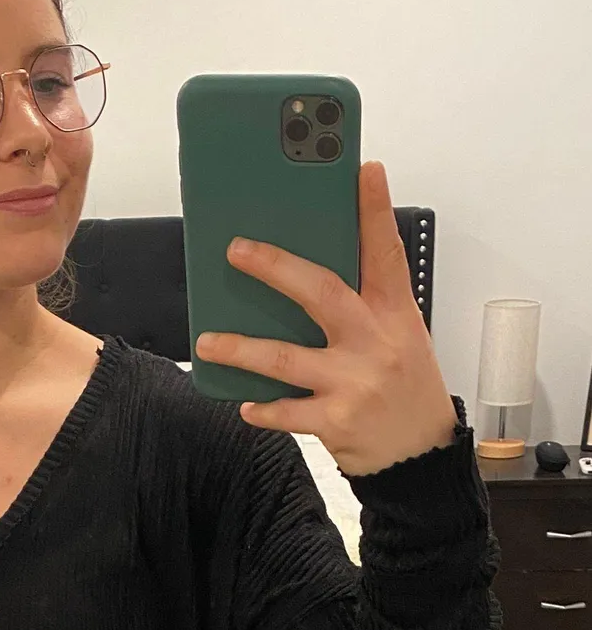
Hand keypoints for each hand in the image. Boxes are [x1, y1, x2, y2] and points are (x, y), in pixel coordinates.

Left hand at [193, 161, 457, 475]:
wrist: (420, 459)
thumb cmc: (406, 389)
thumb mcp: (401, 337)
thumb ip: (364, 305)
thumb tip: (304, 275)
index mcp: (395, 315)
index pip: (386, 253)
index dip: (374, 210)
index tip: (363, 170)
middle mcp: (375, 343)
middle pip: (320, 292)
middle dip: (275, 267)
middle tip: (236, 250)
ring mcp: (354, 383)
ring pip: (284, 358)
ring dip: (240, 349)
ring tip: (208, 341)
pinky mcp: (336, 421)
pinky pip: (284, 411)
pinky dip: (261, 408)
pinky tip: (245, 404)